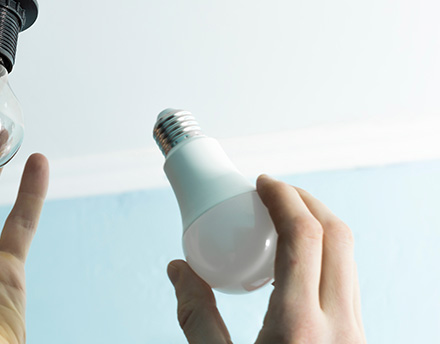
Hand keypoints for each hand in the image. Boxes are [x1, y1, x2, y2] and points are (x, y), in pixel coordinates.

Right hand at [167, 175, 364, 343]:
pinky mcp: (356, 338)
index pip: (304, 238)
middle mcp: (337, 325)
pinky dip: (325, 253)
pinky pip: (347, 279)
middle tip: (273, 192)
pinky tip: (296, 260)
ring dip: (319, 225)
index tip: (263, 183)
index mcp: (297, 326)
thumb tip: (179, 270)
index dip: (284, 198)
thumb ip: (197, 318)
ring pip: (348, 257)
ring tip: (282, 219)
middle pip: (337, 236)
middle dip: (305, 201)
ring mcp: (354, 332)